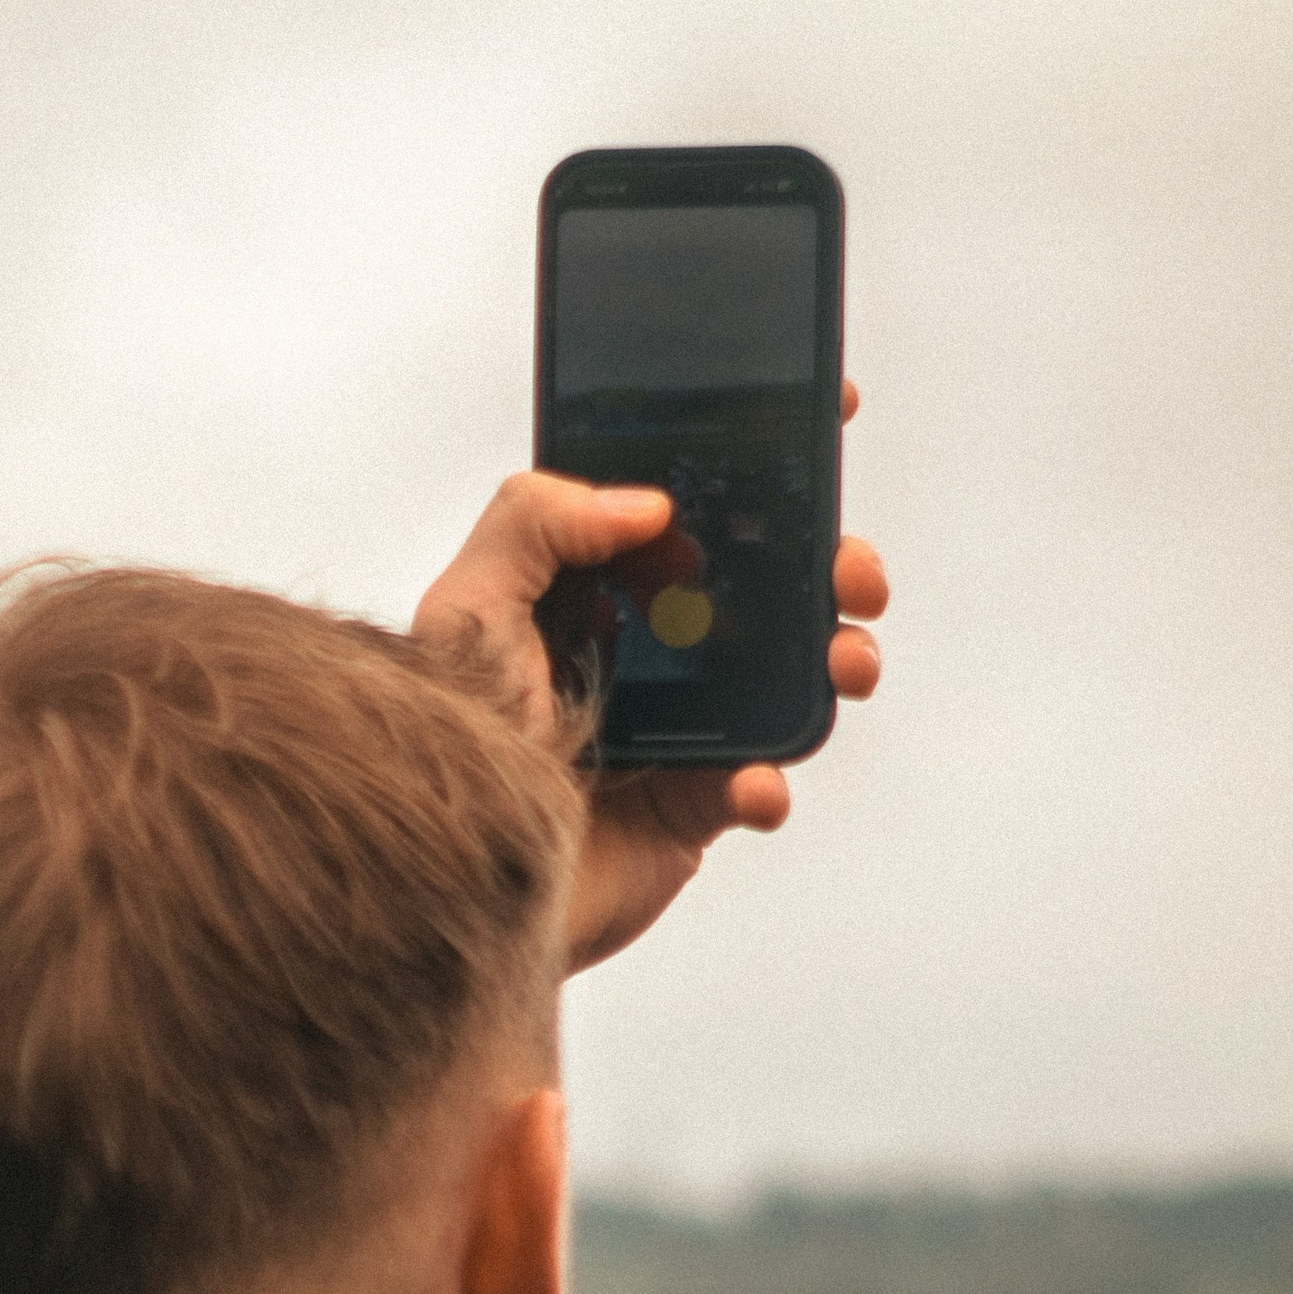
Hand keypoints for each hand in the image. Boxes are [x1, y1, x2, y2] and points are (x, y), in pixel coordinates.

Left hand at [412, 389, 886, 975]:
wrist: (444, 883)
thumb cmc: (447, 744)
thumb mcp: (468, 610)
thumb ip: (533, 523)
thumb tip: (646, 501)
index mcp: (599, 584)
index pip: (689, 501)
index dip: (757, 455)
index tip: (822, 410)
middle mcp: (651, 643)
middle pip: (767, 582)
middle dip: (829, 562)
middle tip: (848, 568)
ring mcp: (684, 721)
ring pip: (793, 674)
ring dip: (837, 659)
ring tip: (843, 663)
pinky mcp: (697, 802)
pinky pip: (764, 782)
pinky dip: (772, 780)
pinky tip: (750, 782)